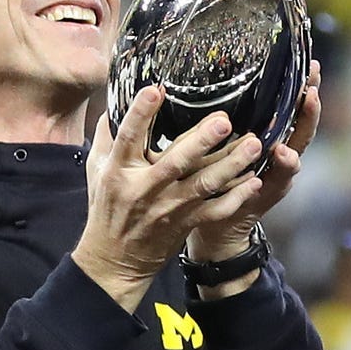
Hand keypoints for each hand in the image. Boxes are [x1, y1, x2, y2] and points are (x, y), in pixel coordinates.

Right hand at [73, 86, 262, 310]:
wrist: (114, 260)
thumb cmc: (106, 208)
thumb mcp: (96, 169)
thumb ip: (106, 136)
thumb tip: (113, 101)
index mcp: (119, 171)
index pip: (128, 137)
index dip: (141, 113)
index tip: (155, 89)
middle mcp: (145, 188)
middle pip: (175, 161)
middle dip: (201, 141)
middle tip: (224, 121)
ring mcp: (168, 207)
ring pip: (203, 185)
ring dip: (230, 165)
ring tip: (253, 145)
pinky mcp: (185, 223)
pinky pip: (215, 210)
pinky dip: (236, 197)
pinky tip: (254, 181)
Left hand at [187, 60, 321, 262]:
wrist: (216, 223)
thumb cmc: (219, 177)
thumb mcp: (225, 143)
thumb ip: (230, 119)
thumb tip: (220, 79)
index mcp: (271, 137)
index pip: (291, 108)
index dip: (303, 88)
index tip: (309, 65)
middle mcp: (281, 155)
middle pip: (302, 129)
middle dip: (310, 110)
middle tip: (312, 91)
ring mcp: (278, 177)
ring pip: (295, 155)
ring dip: (298, 136)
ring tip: (301, 115)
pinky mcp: (268, 195)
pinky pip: (278, 180)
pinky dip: (282, 167)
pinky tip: (281, 153)